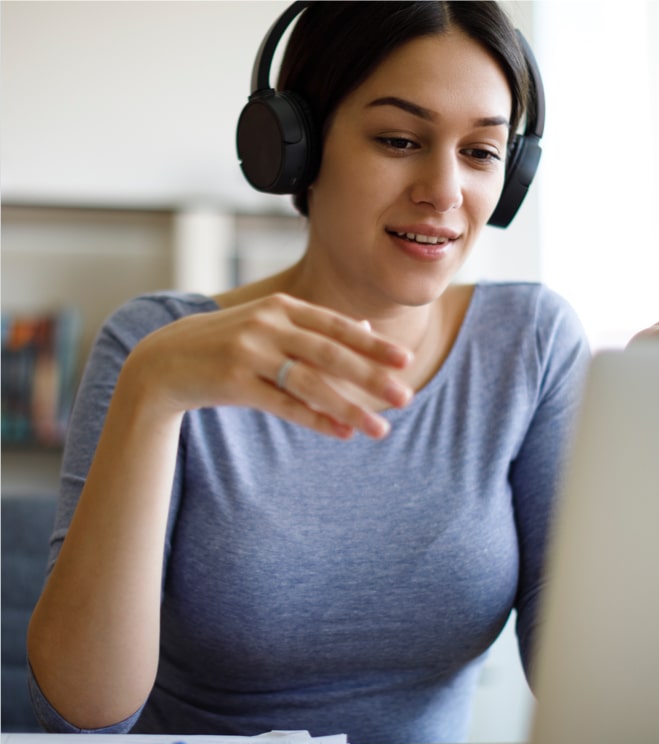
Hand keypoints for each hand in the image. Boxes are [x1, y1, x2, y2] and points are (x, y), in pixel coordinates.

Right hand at [125, 293, 413, 439]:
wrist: (165, 359)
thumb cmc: (228, 342)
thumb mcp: (270, 323)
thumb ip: (315, 325)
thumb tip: (365, 326)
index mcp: (281, 306)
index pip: (336, 326)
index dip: (372, 343)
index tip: (404, 361)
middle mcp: (268, 324)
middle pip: (330, 353)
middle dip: (371, 376)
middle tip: (405, 398)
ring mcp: (249, 351)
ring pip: (310, 383)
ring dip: (349, 407)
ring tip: (379, 428)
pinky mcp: (234, 381)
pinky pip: (283, 405)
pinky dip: (316, 420)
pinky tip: (342, 433)